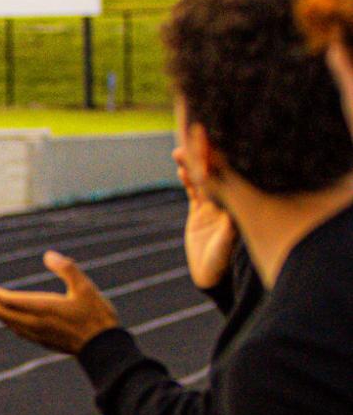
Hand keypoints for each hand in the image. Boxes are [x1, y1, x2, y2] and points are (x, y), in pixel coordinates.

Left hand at [0, 252, 118, 352]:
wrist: (103, 348)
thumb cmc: (96, 316)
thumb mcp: (86, 287)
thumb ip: (67, 269)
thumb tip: (48, 255)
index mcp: (43, 308)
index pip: (7, 300)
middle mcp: (35, 323)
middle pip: (2, 312)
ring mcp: (38, 334)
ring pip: (8, 322)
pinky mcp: (42, 341)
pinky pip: (17, 329)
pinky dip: (7, 319)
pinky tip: (9, 316)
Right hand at [174, 146, 234, 290]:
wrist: (213, 277)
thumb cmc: (224, 262)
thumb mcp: (226, 245)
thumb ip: (227, 228)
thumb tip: (230, 213)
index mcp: (237, 203)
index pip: (226, 175)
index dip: (217, 160)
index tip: (209, 144)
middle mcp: (228, 200)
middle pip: (213, 172)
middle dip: (202, 155)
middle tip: (192, 137)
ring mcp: (214, 205)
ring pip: (201, 179)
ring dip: (191, 164)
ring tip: (178, 151)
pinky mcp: (200, 212)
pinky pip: (193, 192)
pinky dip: (187, 180)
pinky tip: (180, 169)